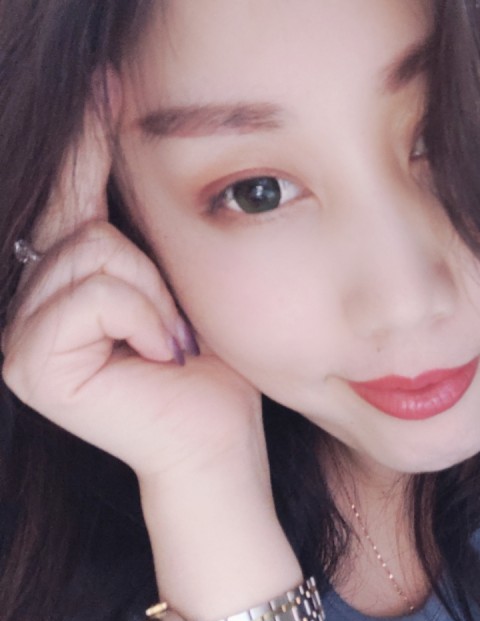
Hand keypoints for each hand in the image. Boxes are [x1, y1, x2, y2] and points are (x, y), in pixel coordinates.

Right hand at [2, 78, 268, 487]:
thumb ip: (135, 228)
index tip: (106, 82)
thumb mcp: (174, 279)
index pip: (68, 196)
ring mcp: (19, 336)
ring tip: (166, 344)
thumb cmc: (206, 364)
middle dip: (149, 270)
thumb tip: (126, 135)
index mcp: (63, 284)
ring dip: (152, 298)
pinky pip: (95, 293)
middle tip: (173, 327)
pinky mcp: (28, 363)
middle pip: (83, 223)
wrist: (216, 436)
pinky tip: (155, 356)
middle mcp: (28, 304)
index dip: (85, 143)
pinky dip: (143, 318)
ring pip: (91, 251)